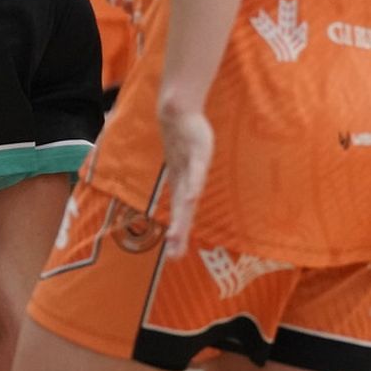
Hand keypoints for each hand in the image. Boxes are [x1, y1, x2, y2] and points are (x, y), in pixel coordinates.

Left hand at [158, 104, 213, 259]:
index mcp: (181, 185)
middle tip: (173, 256)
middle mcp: (183, 180)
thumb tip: (187, 189)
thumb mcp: (189, 161)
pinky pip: (195, 174)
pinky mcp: (196, 155)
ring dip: (181, 218)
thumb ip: (190, 176)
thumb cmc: (185, 139)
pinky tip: (191, 199)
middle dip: (178, 234)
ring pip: (186, 198)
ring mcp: (189, 168)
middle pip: (181, 212)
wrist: (178, 114)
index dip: (178, 234)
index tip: (174, 255)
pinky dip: (193, 187)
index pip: (180, 214)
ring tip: (176, 237)